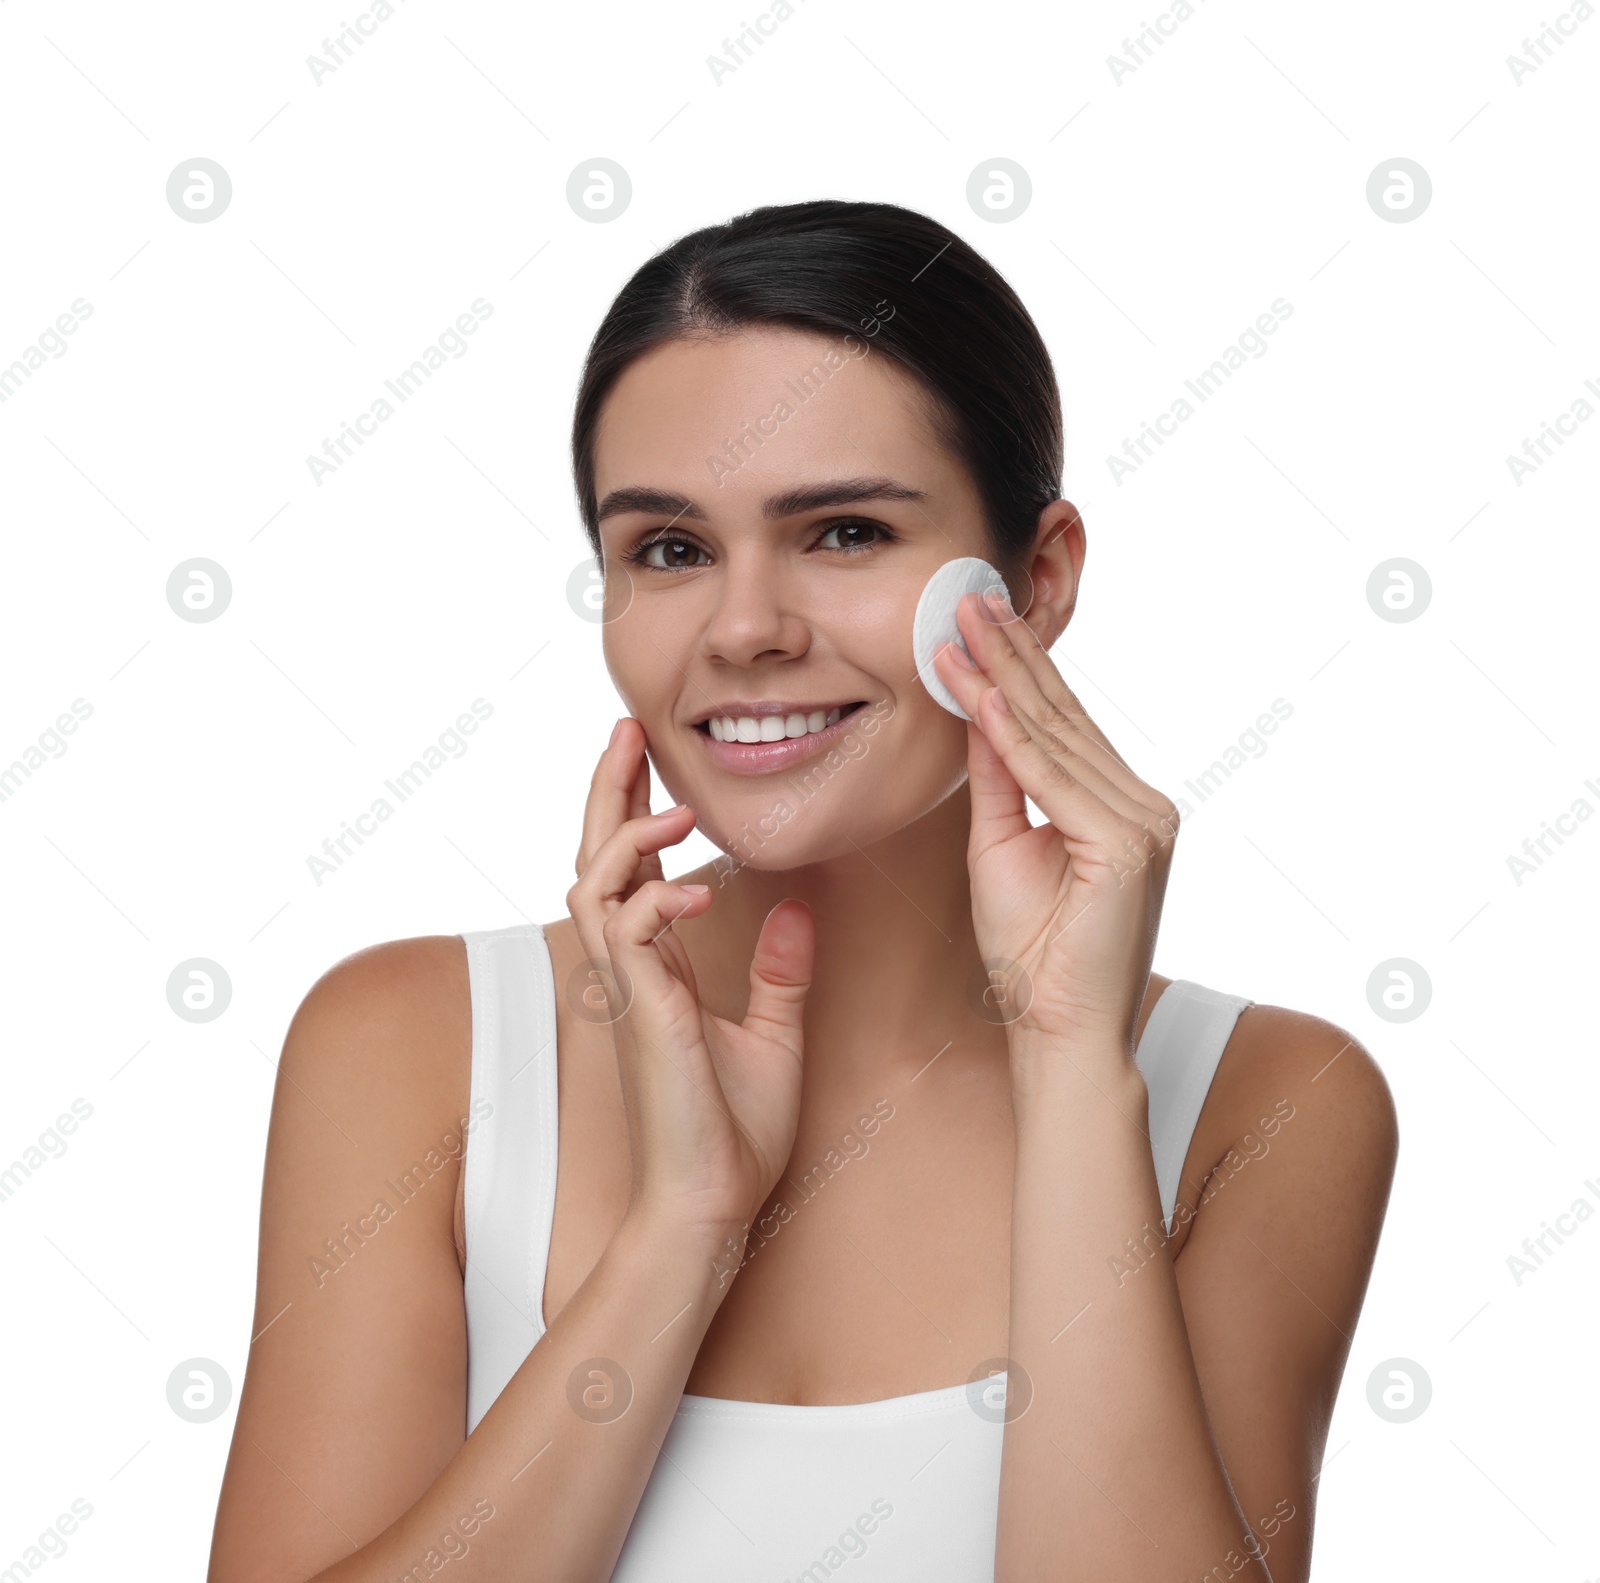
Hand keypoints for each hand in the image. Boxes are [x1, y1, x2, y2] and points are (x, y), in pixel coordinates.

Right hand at [567, 718, 814, 1244]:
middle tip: (626, 730)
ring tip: (672, 806)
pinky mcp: (640, 1013)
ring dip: (627, 835)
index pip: (632, 868)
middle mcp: (630, 971)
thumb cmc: (732, 1133)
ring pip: (592, 884)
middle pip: (595, 857)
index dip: (634, 808)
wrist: (712, 1205)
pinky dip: (653, 899)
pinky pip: (625, 934)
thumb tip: (797, 912)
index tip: (647, 755)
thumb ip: (779, 972)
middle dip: (607, 790)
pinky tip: (691, 889)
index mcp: (657, 969)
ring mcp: (627, 991)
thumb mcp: (773, 1035)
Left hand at [932, 590, 1179, 1066]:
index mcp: (1121, 806)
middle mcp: (1144, 805)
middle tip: (969, 597)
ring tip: (962, 626)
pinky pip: (1054, 780)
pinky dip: (1012, 736)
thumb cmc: (1032, 956)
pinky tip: (980, 693)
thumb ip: (999, 781)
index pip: (1061, 724)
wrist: (1061, 1032)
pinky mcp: (1129, 846)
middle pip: (1063, 717)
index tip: (978, 620)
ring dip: (1003, 678)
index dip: (1017, 670)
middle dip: (1011, 654)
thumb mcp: (1001, 847)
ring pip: (1056, 738)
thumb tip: (980, 710)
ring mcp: (1144, 823)